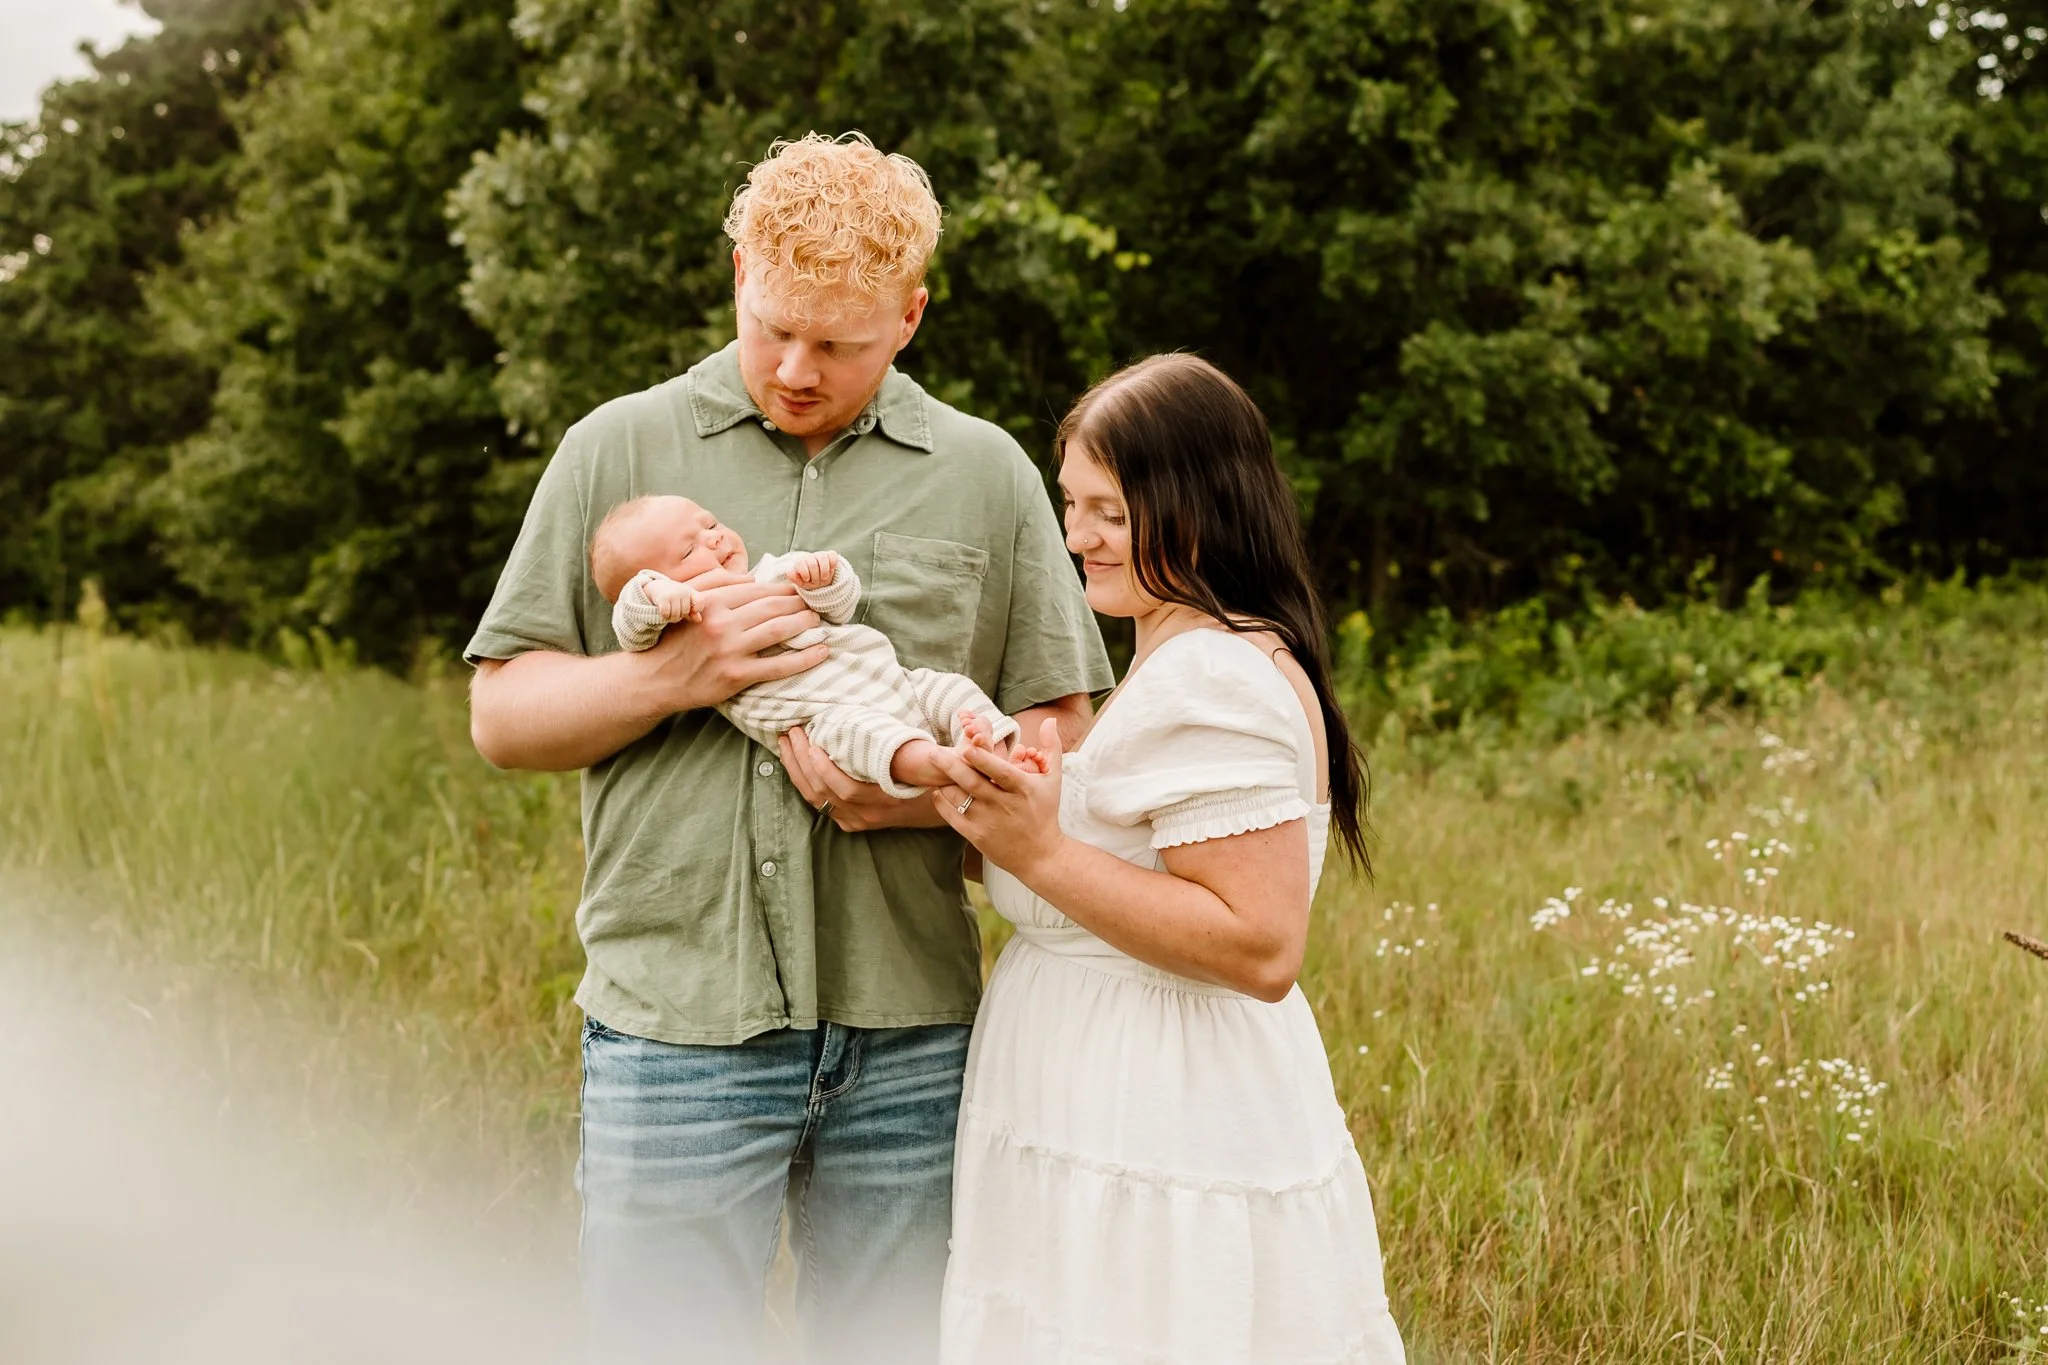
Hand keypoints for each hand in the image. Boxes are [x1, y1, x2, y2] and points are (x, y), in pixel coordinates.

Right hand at [632, 578, 825, 713]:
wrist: (654, 679)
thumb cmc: (673, 640)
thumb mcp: (687, 604)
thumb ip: (717, 587)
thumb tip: (753, 579)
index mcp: (711, 602)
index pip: (757, 589)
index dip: (782, 588)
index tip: (798, 588)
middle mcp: (721, 623)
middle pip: (772, 606)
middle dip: (798, 602)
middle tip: (814, 603)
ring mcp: (730, 650)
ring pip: (779, 630)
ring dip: (805, 623)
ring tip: (818, 621)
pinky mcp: (736, 676)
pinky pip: (778, 665)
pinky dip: (805, 658)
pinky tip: (822, 651)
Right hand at [646, 578, 699, 622]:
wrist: (659, 586)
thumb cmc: (675, 596)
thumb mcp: (686, 601)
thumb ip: (693, 611)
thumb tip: (699, 620)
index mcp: (691, 591)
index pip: (700, 601)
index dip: (697, 609)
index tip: (692, 610)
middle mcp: (683, 591)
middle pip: (685, 612)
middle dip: (680, 616)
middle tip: (675, 612)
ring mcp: (673, 594)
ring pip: (675, 615)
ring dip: (671, 618)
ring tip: (669, 613)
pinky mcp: (663, 598)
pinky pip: (666, 614)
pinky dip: (664, 616)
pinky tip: (663, 612)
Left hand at [780, 726, 946, 831]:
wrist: (945, 809)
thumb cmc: (937, 781)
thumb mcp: (935, 768)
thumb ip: (931, 758)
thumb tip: (944, 744)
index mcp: (884, 801)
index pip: (846, 789)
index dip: (825, 769)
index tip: (812, 743)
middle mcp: (866, 816)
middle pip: (823, 791)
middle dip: (801, 761)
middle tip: (791, 733)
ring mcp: (857, 821)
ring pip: (816, 799)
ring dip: (796, 771)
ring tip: (786, 744)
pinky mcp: (852, 823)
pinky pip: (821, 804)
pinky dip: (805, 783)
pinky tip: (795, 764)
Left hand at [786, 551, 840, 590]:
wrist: (822, 582)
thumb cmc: (810, 582)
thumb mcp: (801, 583)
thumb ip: (795, 578)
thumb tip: (789, 573)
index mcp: (801, 562)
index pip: (800, 562)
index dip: (804, 571)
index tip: (807, 579)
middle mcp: (810, 557)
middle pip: (812, 563)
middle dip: (815, 575)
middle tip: (816, 582)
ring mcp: (820, 555)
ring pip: (822, 557)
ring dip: (824, 570)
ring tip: (824, 578)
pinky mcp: (831, 555)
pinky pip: (833, 555)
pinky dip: (833, 563)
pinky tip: (832, 569)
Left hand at [931, 717, 1066, 876]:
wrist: (1041, 855)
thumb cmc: (1046, 812)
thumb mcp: (1053, 779)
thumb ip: (1051, 747)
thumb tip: (1050, 719)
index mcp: (1023, 789)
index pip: (1000, 772)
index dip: (983, 759)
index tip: (966, 746)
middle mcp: (1004, 805)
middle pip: (973, 783)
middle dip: (950, 766)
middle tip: (932, 751)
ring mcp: (988, 822)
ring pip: (959, 798)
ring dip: (944, 781)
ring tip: (934, 765)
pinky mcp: (977, 836)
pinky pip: (953, 817)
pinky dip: (942, 802)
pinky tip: (939, 790)